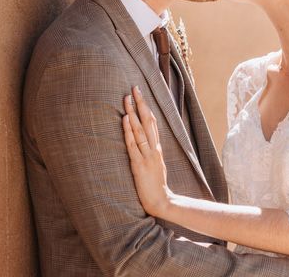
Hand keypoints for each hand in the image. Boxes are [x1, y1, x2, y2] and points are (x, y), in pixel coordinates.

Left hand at [122, 86, 172, 216]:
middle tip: (135, 88)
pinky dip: (129, 130)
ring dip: (133, 112)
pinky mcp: (139, 164)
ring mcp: (147, 155)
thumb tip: (143, 142)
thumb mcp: (155, 165)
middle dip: (141, 103)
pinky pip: (133, 144)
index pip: (153, 123)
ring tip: (127, 98)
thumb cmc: (156, 185)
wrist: (162, 201)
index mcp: (157, 148)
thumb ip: (150, 153)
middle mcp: (154, 148)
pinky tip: (126, 119)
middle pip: (148, 121)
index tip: (141, 94)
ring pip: (140, 129)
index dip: (147, 107)